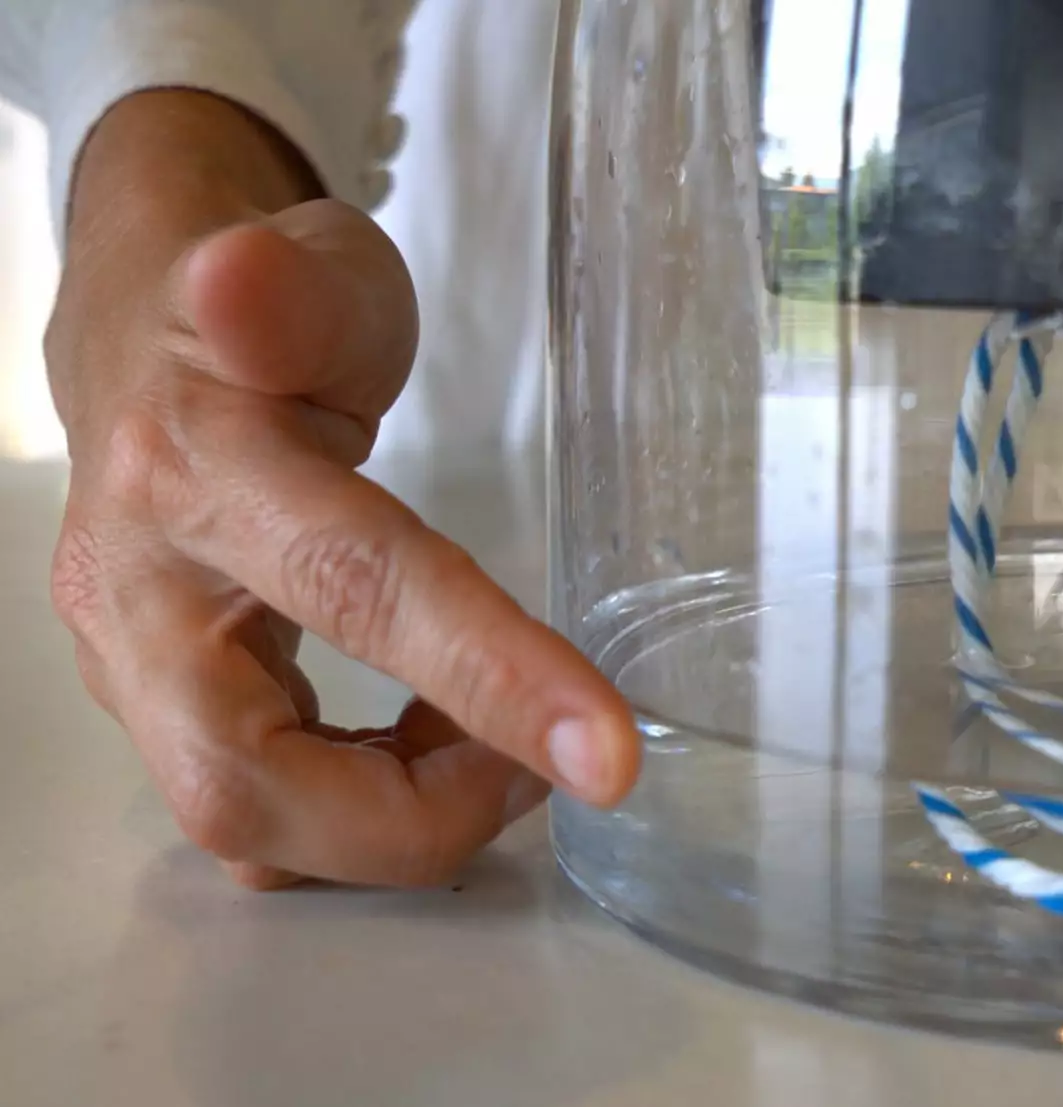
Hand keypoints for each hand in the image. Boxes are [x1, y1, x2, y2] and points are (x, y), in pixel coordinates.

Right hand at [46, 92, 639, 889]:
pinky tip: (426, 749)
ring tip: (490, 743)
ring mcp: (128, 665)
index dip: (486, 675)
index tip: (607, 756)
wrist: (147, 335)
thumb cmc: (259, 309)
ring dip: (393, 821)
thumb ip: (296, 291)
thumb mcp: (310, 275)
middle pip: (251, 781)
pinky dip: (359, 816)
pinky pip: (258, 817)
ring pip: (245, 826)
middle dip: (417, 814)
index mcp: (191, 470)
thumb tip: (238, 275)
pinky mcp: (153, 708)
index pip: (354, 588)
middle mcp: (136, 592)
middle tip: (542, 763)